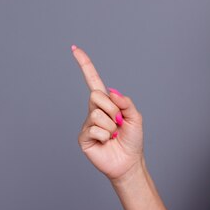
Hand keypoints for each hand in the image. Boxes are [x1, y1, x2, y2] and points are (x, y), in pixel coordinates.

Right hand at [73, 45, 143, 180]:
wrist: (128, 162)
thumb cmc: (132, 139)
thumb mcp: (135, 117)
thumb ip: (126, 102)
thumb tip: (111, 92)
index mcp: (106, 102)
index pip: (93, 80)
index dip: (84, 64)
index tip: (74, 48)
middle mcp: (94, 110)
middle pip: (96, 95)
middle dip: (112, 108)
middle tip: (118, 122)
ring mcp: (87, 123)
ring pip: (97, 114)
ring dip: (111, 125)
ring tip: (113, 134)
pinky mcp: (83, 137)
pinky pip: (95, 129)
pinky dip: (105, 135)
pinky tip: (105, 141)